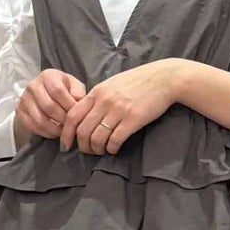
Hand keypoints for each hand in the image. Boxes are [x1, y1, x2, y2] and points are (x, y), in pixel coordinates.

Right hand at [16, 70, 87, 140]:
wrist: (43, 94)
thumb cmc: (63, 90)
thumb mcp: (73, 86)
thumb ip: (78, 93)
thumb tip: (79, 103)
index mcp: (48, 76)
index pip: (58, 91)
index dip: (69, 105)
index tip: (77, 113)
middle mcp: (33, 86)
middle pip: (49, 107)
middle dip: (63, 119)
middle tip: (72, 124)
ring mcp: (25, 99)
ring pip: (41, 120)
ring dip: (56, 129)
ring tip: (65, 130)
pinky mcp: (20, 112)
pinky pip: (34, 127)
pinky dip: (47, 133)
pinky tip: (55, 131)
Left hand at [60, 60, 179, 154]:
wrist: (163, 78)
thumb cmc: (138, 81)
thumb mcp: (112, 84)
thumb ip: (98, 98)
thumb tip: (86, 115)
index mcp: (97, 92)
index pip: (73, 116)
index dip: (66, 133)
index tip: (66, 144)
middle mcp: (104, 101)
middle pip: (83, 130)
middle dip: (83, 146)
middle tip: (89, 151)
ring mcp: (118, 110)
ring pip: (97, 138)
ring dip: (97, 149)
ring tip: (102, 151)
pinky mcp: (133, 119)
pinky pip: (115, 140)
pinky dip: (111, 148)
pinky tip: (114, 148)